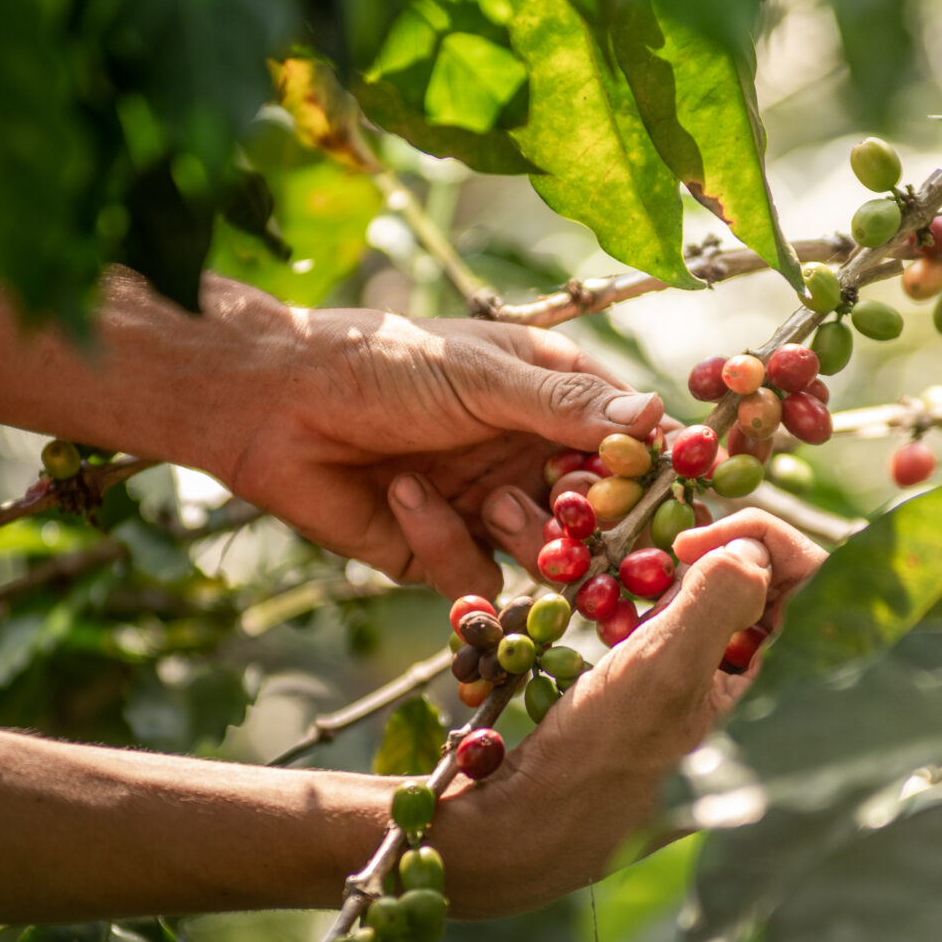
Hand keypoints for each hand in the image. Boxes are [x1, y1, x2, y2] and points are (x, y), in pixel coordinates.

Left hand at [224, 299, 662, 597]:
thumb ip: (566, 404)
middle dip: (595, 523)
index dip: (648, 470)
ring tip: (494, 504)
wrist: (275, 404)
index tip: (666, 491)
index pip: (625, 443)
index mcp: (550, 399)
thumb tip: (658, 418)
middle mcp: (527, 456)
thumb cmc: (386, 364)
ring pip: (546, 556)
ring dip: (527, 534)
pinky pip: (478, 577)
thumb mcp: (484, 377)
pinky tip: (404, 495)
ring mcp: (488, 508)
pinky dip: (446, 543)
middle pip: (597, 513)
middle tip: (591, 524)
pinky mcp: (441, 553)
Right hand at [432, 510, 827, 915]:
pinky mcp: (691, 713)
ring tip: (634, 597)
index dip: (761, 539)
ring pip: (731, 614)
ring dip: (684, 588)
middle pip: (777, 593)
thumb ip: (719, 599)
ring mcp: (733, 710)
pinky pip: (697, 643)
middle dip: (719, 559)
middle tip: (658, 558)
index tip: (690, 540)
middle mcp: (777, 706)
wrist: (530, 828)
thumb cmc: (600, 757)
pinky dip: (662, 618)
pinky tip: (621, 627)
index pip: (819, 583)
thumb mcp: (663, 668)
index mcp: (794, 700)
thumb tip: (754, 550)